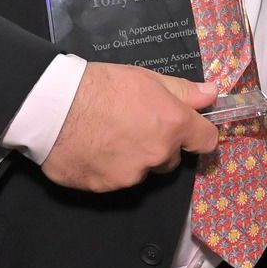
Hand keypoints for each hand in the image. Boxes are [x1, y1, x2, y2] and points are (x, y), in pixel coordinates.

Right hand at [40, 62, 217, 192]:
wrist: (55, 107)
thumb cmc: (102, 86)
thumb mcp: (147, 78)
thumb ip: (183, 90)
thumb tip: (211, 94)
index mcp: (173, 126)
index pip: (207, 141)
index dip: (199, 134)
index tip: (190, 130)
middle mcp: (158, 155)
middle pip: (171, 159)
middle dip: (159, 146)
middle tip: (134, 126)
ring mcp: (131, 176)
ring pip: (142, 171)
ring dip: (133, 159)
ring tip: (108, 137)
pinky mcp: (105, 189)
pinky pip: (114, 180)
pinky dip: (108, 168)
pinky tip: (92, 149)